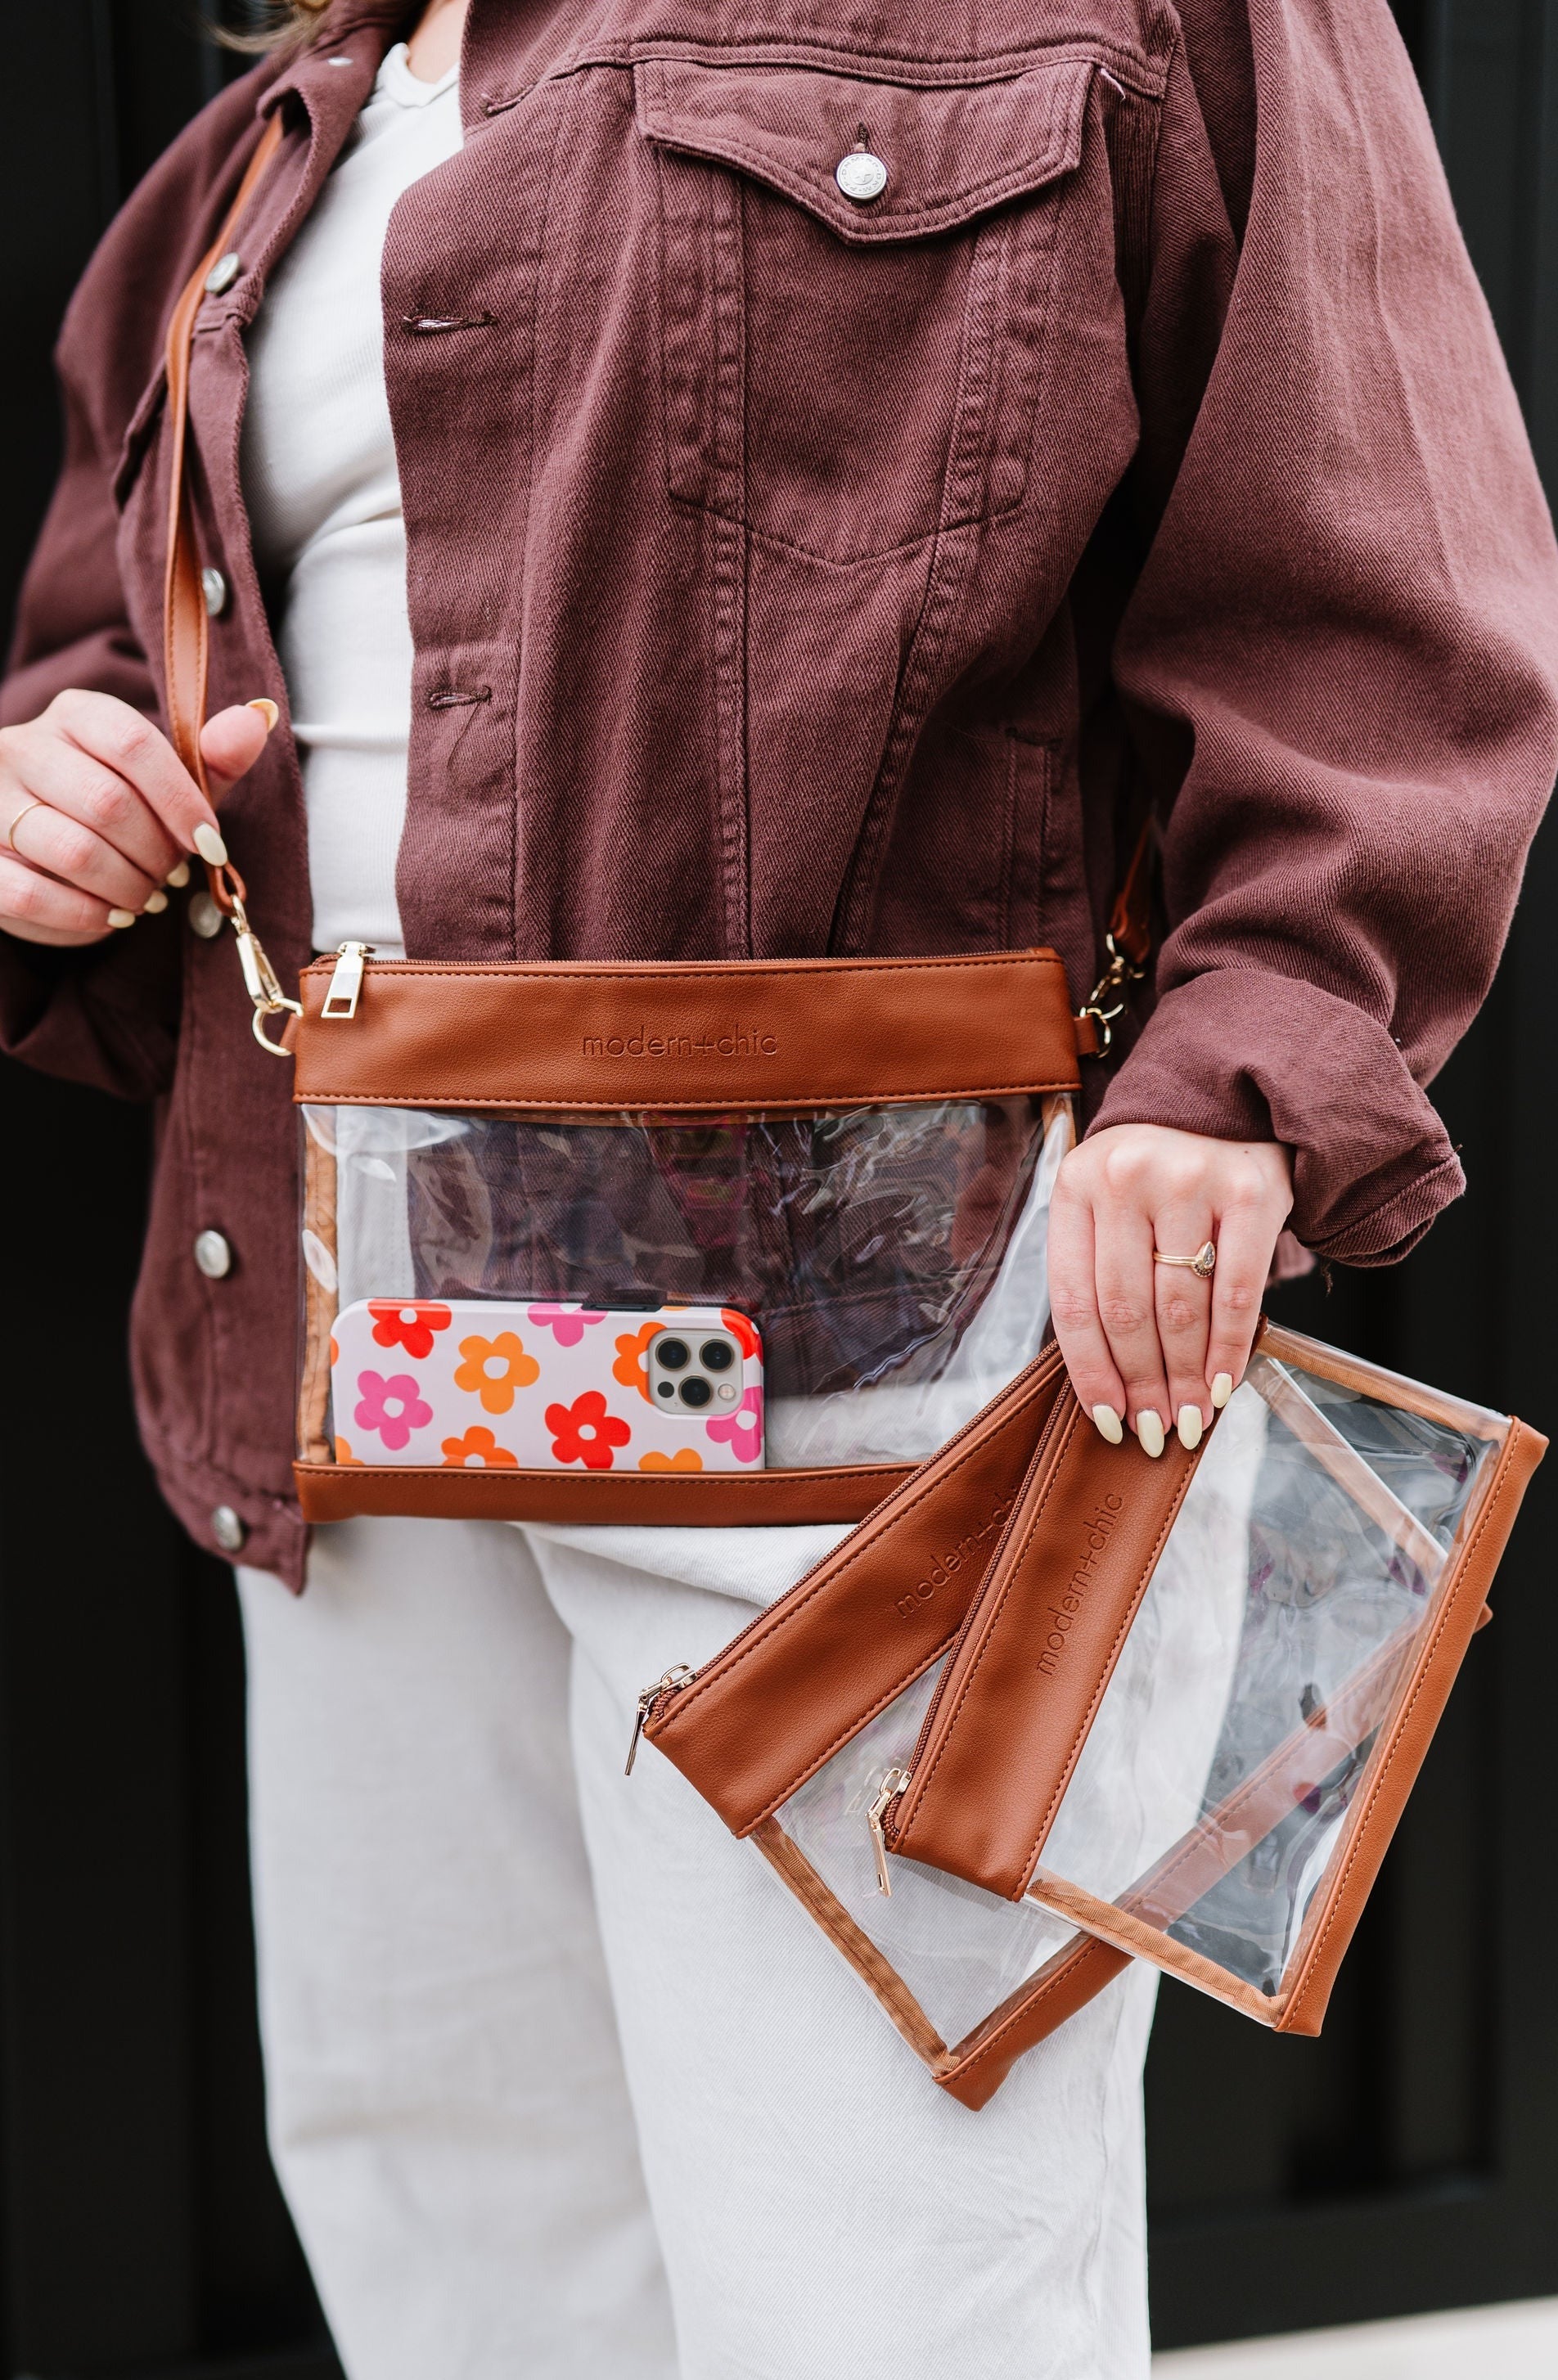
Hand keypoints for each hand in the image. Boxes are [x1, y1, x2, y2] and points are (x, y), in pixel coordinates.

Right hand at [0, 689, 275, 946]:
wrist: (41, 847)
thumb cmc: (121, 809)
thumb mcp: (171, 781)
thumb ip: (213, 757)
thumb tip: (259, 717)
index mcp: (76, 715)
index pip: (132, 742)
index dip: (181, 800)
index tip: (209, 843)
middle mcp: (23, 746)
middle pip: (106, 802)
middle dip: (157, 854)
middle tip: (174, 876)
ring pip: (71, 851)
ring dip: (126, 888)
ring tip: (146, 898)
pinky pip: (30, 894)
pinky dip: (82, 916)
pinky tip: (108, 917)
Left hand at [1048, 1122, 1293, 1454]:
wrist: (1225, 1096)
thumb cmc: (1155, 1168)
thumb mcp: (1102, 1196)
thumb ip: (1092, 1266)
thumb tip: (1100, 1377)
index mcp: (1076, 1187)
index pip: (1073, 1300)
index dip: (1089, 1371)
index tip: (1106, 1418)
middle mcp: (1125, 1180)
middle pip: (1126, 1311)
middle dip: (1140, 1384)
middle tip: (1153, 1429)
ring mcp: (1188, 1182)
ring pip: (1179, 1308)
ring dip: (1184, 1377)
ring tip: (1189, 1417)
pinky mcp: (1248, 1192)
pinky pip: (1236, 1291)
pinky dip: (1228, 1348)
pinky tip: (1223, 1383)